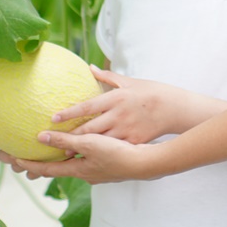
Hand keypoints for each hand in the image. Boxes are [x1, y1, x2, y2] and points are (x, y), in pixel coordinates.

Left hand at [0, 132, 156, 183]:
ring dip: (52, 159)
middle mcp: (83, 173)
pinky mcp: (104, 165)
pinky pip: (80, 161)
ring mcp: (94, 171)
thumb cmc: (119, 153)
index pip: (45, 168)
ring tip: (39, 151)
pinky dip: (70, 155)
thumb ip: (66, 139)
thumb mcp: (90, 143)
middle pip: (52, 169)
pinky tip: (73, 147)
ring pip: (67, 165)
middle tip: (14, 157)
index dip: (26, 163)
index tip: (9, 158)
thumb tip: (41, 136)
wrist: (146, 163)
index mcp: (77, 169)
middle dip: (33, 163)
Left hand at [58, 66, 177, 143]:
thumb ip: (107, 77)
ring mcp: (126, 130)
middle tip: (50, 143)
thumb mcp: (130, 81)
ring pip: (98, 143)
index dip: (69, 113)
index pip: (87, 107)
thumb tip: (89, 68)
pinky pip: (112, 150)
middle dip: (68, 137)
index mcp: (117, 98)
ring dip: (80, 149)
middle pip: (89, 129)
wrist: (176, 109)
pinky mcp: (133, 142)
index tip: (53, 118)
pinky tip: (87, 158)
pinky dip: (99, 155)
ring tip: (62, 154)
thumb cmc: (152, 92)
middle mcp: (119, 115)